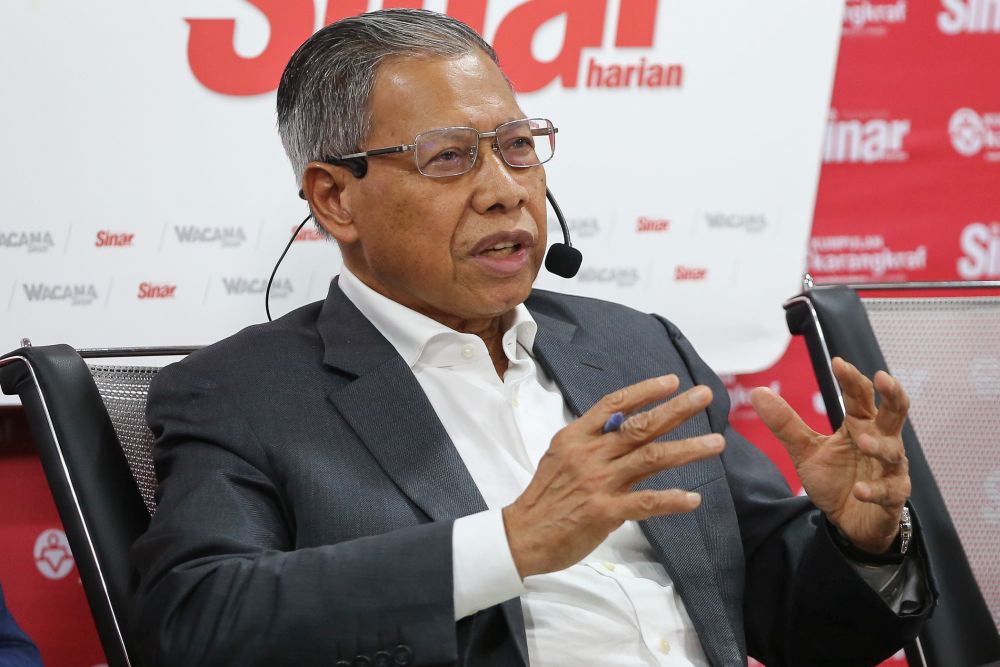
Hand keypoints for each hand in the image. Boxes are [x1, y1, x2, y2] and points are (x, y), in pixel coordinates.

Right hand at [502, 375, 724, 577]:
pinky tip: (693, 499)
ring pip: (651, 458)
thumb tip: (620, 423)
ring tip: (716, 442)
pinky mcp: (604, 512)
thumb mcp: (560, 455)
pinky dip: (671, 500)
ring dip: (688, 449)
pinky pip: (645, 503)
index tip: (672, 381)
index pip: (614, 403)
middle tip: (705, 395)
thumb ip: (590, 440)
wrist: (522, 534)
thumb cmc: (545, 495)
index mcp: (576, 436)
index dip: (645, 391)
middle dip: (676, 409)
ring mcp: (598, 482)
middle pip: (640, 426)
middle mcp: (590, 454)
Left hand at [750, 357, 910, 553]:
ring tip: (862, 442)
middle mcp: (880, 441)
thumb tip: (757, 392)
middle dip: (892, 395)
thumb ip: (786, 423)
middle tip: (883, 378)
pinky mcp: (892, 497)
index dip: (852, 379)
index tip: (837, 362)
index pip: (860, 396)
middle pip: (894, 412)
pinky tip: (860, 491)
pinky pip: (889, 491)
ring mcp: (890, 469)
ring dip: (879, 446)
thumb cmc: (836, 479)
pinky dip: (875, 490)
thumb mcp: (805, 450)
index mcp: (860, 425)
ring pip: (893, 451)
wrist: (848, 521)